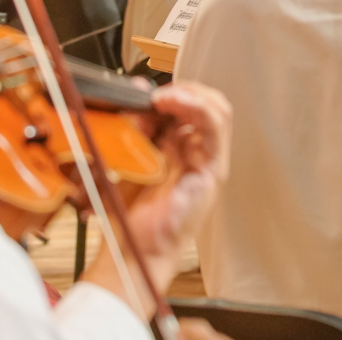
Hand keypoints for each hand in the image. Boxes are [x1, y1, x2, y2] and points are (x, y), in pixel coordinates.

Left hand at [83, 81, 232, 306]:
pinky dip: (199, 109)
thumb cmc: (127, 214)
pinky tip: (177, 102)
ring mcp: (209, 160)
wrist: (132, 251)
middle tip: (156, 93)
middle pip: (206, 104)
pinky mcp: (213, 171)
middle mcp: (197, 151)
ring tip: (166, 96)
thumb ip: (133, 128)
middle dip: (183, 90)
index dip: (169, 92)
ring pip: (218, 110)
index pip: (186, 105)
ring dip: (192, 96)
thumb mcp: (124, 158)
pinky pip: (216, 130)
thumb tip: (137, 93)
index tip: (142, 91)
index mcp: (177, 146)